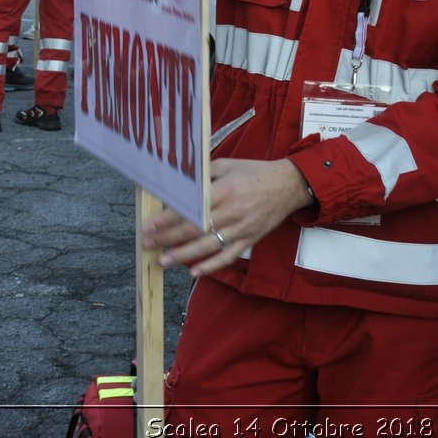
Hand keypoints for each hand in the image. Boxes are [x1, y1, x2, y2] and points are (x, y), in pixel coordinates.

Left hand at [141, 158, 314, 275]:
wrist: (289, 185)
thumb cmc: (256, 173)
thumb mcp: (228, 165)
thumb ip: (203, 175)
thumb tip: (178, 185)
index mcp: (225, 191)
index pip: (190, 208)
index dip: (166, 219)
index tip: (149, 225)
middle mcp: (232, 212)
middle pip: (194, 229)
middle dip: (167, 238)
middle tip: (148, 244)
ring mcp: (241, 228)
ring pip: (208, 246)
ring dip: (183, 255)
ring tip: (164, 261)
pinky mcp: (249, 239)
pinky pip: (228, 256)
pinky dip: (211, 266)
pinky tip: (195, 272)